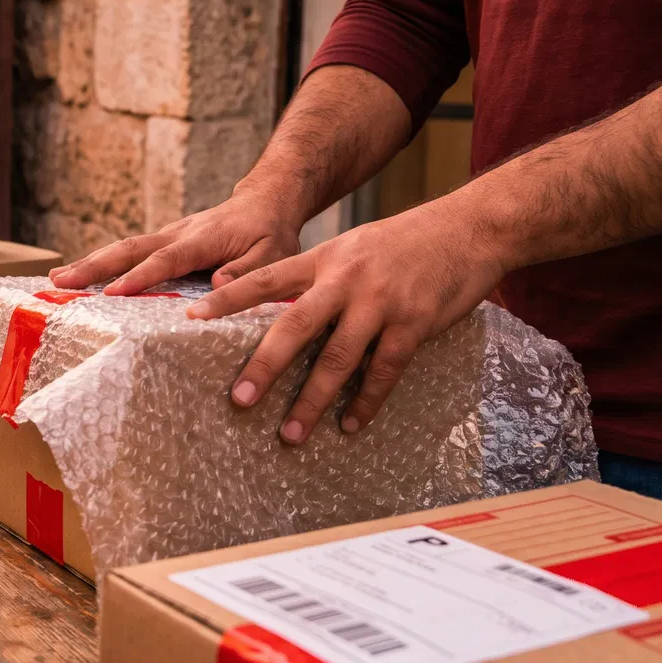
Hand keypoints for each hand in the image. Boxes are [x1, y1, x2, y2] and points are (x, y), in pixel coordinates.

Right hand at [49, 192, 304, 295]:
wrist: (265, 200)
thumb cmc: (271, 232)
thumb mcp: (274, 254)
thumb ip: (248, 271)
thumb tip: (217, 286)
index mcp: (203, 239)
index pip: (167, 259)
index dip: (140, 276)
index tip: (113, 293)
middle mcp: (178, 233)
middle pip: (129, 248)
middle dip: (93, 265)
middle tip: (59, 282)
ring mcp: (168, 235)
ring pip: (123, 248)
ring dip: (89, 263)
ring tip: (56, 280)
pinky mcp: (164, 241)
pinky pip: (129, 252)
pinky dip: (102, 262)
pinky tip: (81, 277)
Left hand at [186, 201, 508, 444]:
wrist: (471, 228)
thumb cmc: (406, 242)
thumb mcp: (353, 248)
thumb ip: (318, 277)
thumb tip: (277, 311)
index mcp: (324, 258)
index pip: (266, 278)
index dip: (227, 298)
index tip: (190, 317)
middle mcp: (346, 280)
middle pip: (295, 325)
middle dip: (264, 366)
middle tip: (239, 401)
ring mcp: (381, 303)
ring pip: (338, 358)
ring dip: (312, 401)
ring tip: (291, 434)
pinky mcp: (415, 324)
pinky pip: (384, 371)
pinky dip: (365, 402)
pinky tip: (350, 425)